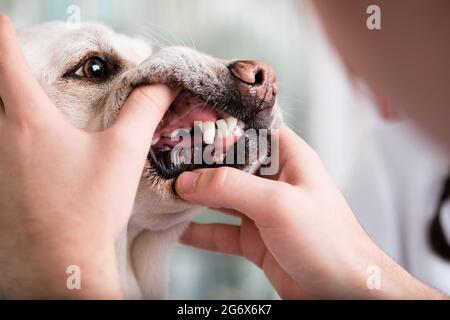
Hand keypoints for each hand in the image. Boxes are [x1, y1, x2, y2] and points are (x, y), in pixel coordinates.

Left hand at [0, 15, 177, 298]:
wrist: (63, 264)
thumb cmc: (90, 208)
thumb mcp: (124, 153)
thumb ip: (145, 110)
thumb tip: (164, 83)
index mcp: (30, 121)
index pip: (4, 60)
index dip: (2, 33)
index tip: (1, 19)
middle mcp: (0, 137)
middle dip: (2, 71)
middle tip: (14, 61)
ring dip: (5, 105)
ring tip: (29, 106)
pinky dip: (7, 136)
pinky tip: (31, 154)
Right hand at [175, 124, 445, 298]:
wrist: (343, 291)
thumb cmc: (328, 240)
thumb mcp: (278, 204)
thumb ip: (231, 187)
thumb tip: (188, 180)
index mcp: (288, 157)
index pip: (249, 130)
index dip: (220, 125)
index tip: (187, 123)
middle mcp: (273, 180)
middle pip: (229, 164)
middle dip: (198, 163)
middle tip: (165, 159)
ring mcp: (262, 210)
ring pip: (220, 197)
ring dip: (194, 197)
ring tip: (164, 192)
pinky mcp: (254, 239)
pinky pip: (220, 231)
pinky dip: (199, 231)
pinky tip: (177, 230)